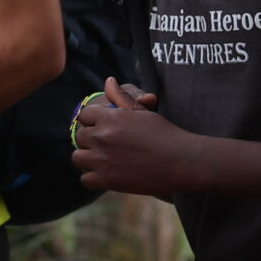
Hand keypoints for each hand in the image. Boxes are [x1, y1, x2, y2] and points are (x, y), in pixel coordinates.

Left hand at [72, 77, 195, 198]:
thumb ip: (121, 98)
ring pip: (77, 158)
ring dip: (87, 159)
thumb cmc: (165, 135)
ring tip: (102, 161)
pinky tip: (107, 175)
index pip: (84, 115)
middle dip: (90, 140)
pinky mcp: (107, 180)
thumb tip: (108, 80)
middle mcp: (102, 137)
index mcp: (110, 118)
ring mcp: (102, 159)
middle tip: (106, 146)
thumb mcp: (143, 113)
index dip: (92, 121)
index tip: (102, 128)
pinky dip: (93, 178)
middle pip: (79, 136)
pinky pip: (85, 179)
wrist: (182, 162)